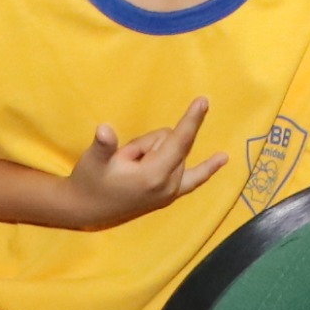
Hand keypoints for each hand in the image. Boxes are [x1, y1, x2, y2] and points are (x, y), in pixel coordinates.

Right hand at [59, 99, 225, 226]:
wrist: (87, 209)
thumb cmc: (91, 181)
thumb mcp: (94, 161)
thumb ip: (104, 146)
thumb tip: (104, 131)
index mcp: (154, 176)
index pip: (178, 141)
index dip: (190, 119)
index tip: (204, 100)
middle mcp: (168, 185)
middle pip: (171, 142)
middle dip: (147, 142)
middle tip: (123, 158)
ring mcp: (171, 192)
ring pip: (173, 151)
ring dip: (153, 151)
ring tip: (128, 166)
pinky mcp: (170, 195)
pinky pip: (194, 178)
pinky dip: (207, 168)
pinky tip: (223, 158)